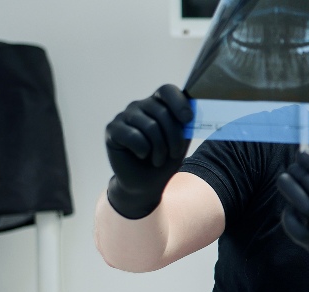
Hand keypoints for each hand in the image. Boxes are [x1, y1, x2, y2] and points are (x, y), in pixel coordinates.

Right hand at [105, 84, 192, 218]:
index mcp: (158, 103)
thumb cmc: (166, 159)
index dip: (179, 103)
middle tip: (174, 153)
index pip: (167, 90)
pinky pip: (134, 136)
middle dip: (174, 137)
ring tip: (158, 159)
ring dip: (160, 148)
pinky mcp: (112, 129)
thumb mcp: (181, 140)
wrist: (147, 183)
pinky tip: (141, 155)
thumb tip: (196, 109)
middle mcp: (140, 105)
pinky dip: (143, 150)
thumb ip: (186, 123)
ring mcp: (124, 115)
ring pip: (150, 126)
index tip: (188, 119)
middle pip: (162, 112)